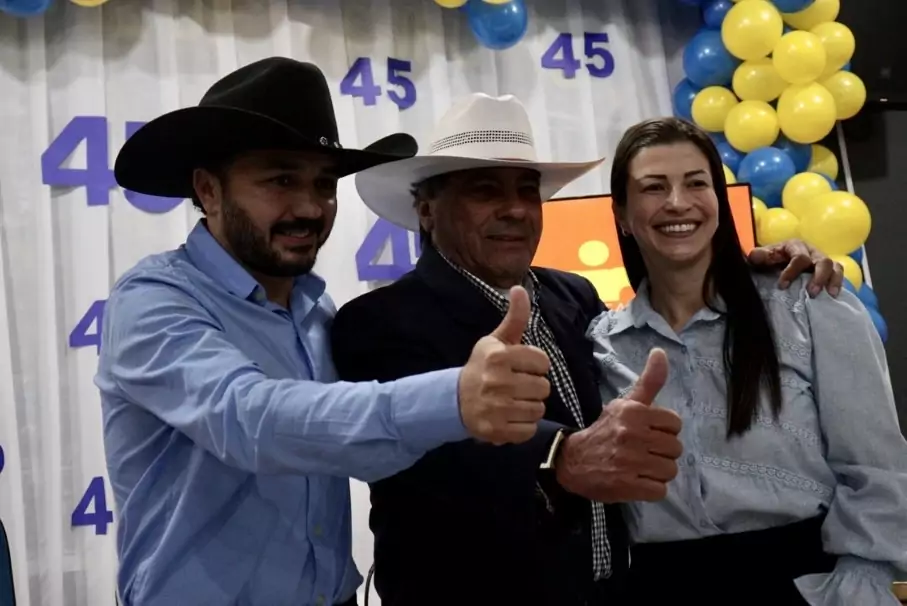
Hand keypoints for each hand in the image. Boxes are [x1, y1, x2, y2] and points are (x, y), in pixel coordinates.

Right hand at [458, 286, 550, 444]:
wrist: (453, 399)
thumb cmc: (481, 367)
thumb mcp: (495, 340)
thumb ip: (514, 317)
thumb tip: (520, 288)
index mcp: (499, 356)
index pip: (542, 362)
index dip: (535, 365)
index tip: (521, 367)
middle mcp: (497, 381)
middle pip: (543, 387)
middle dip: (533, 387)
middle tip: (516, 386)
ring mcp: (496, 408)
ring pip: (538, 409)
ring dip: (530, 407)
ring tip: (513, 402)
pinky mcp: (496, 430)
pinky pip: (529, 430)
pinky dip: (523, 426)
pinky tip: (509, 417)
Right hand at [555, 348, 682, 502]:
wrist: (572, 460)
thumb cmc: (604, 431)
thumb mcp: (624, 404)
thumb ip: (648, 382)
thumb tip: (661, 352)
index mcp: (633, 413)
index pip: (674, 424)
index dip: (664, 431)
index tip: (648, 433)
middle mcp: (632, 435)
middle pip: (675, 449)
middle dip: (662, 452)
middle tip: (644, 452)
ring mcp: (630, 462)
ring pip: (670, 470)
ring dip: (658, 472)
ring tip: (641, 467)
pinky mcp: (627, 486)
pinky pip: (660, 490)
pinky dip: (651, 488)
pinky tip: (637, 481)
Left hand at [747, 238, 843, 297]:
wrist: (777, 260)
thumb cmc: (770, 259)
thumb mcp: (762, 257)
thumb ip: (758, 256)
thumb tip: (755, 256)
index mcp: (795, 246)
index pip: (799, 257)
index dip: (792, 272)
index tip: (782, 286)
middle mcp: (812, 251)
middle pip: (823, 261)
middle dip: (819, 277)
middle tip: (812, 293)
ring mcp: (822, 260)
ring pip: (834, 266)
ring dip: (832, 280)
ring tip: (829, 294)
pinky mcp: (828, 269)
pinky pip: (838, 273)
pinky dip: (838, 283)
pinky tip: (834, 296)